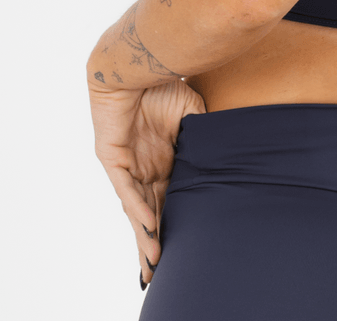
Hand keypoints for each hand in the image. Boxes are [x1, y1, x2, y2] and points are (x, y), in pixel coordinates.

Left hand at [88, 77, 205, 286]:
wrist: (137, 62)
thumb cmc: (163, 86)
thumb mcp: (192, 114)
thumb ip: (202, 137)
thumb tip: (224, 155)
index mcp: (163, 160)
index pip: (169, 200)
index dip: (176, 223)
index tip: (185, 247)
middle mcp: (144, 167)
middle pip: (150, 213)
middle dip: (154, 242)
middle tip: (160, 273)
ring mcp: (128, 165)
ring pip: (135, 209)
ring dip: (144, 235)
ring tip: (153, 263)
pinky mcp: (112, 157)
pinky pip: (126, 188)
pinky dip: (137, 208)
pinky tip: (148, 227)